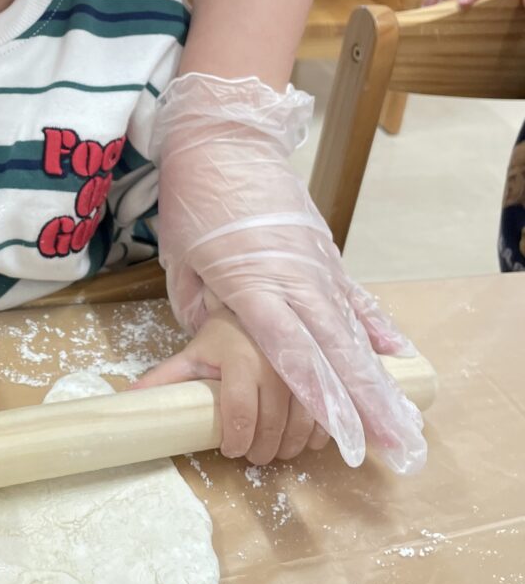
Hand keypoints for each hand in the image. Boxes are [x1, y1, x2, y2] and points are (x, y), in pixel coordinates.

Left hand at [131, 306, 329, 464]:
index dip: (236, 440)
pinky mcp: (324, 373)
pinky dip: (316, 434)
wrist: (259, 310)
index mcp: (239, 359)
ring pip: (302, 423)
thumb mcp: (192, 355)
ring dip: (290, 446)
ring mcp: (304, 368)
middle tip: (253, 456)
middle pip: (273, 424)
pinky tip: (302, 439)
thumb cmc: (223, 338)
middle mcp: (275, 363)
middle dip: (262, 450)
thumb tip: (126, 400)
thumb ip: (163, 379)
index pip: (240, 412)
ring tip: (275, 451)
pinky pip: (326, 414)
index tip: (231, 451)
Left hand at [154, 73, 425, 473]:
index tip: (341, 433)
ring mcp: (317, 265)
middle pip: (335, 351)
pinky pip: (357, 298)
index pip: (290, 351)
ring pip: (352, 331)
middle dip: (364, 403)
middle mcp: (295, 279)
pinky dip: (378, 328)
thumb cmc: (196, 197)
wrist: (224, 137)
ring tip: (401, 420)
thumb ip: (199, 306)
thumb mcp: (180, 258)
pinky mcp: (327, 253)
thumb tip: (208, 340)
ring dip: (376, 378)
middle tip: (393, 446)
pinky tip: (400, 357)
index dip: (318, 395)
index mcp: (253, 284)